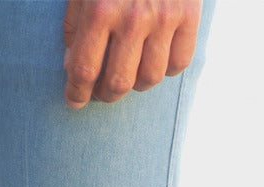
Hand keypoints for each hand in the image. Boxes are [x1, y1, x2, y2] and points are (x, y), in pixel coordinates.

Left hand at [62, 0, 200, 109]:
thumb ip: (76, 25)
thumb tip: (75, 68)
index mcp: (99, 8)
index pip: (84, 70)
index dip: (76, 92)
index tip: (74, 99)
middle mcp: (133, 17)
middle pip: (118, 83)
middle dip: (105, 94)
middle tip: (101, 91)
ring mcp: (165, 17)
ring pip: (149, 79)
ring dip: (135, 83)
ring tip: (129, 73)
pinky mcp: (189, 14)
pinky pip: (178, 64)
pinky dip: (165, 69)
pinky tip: (154, 58)